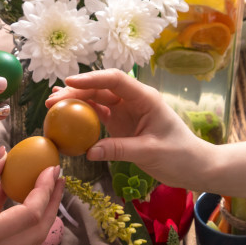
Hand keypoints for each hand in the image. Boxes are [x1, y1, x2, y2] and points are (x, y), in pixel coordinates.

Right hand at [0, 147, 63, 244]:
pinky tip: (11, 184)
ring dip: (36, 208)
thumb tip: (7, 154)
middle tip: (57, 176)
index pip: (29, 215)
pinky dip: (12, 210)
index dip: (44, 190)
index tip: (51, 167)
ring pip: (24, 234)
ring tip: (43, 179)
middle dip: (51, 204)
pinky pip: (4, 230)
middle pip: (36, 231)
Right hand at [48, 69, 216, 189]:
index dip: (91, 79)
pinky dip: (82, 118)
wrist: (193, 166)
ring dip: (75, 103)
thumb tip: (89, 152)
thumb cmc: (179, 155)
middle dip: (76, 93)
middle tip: (51, 102)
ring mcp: (126, 112)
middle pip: (101, 90)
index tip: (69, 82)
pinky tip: (66, 117)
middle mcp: (134, 101)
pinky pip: (99, 117)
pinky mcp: (122, 125)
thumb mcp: (150, 152)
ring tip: (52, 105)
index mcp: (145, 98)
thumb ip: (119, 150)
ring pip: (97, 102)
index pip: (115, 81)